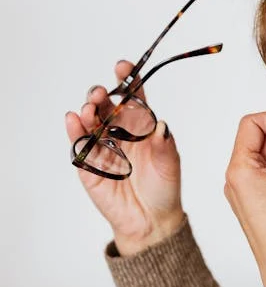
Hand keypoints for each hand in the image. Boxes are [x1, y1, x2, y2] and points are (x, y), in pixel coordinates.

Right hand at [65, 60, 184, 254]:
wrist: (152, 220)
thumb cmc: (164, 188)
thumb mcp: (170, 164)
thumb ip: (165, 144)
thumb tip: (161, 125)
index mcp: (140, 125)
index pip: (132, 97)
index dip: (127, 80)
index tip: (123, 66)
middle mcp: (119, 131)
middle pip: (106, 105)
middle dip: (101, 95)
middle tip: (102, 93)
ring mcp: (102, 147)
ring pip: (90, 121)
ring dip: (87, 110)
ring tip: (89, 107)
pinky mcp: (88, 165)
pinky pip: (79, 144)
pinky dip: (75, 131)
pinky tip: (73, 119)